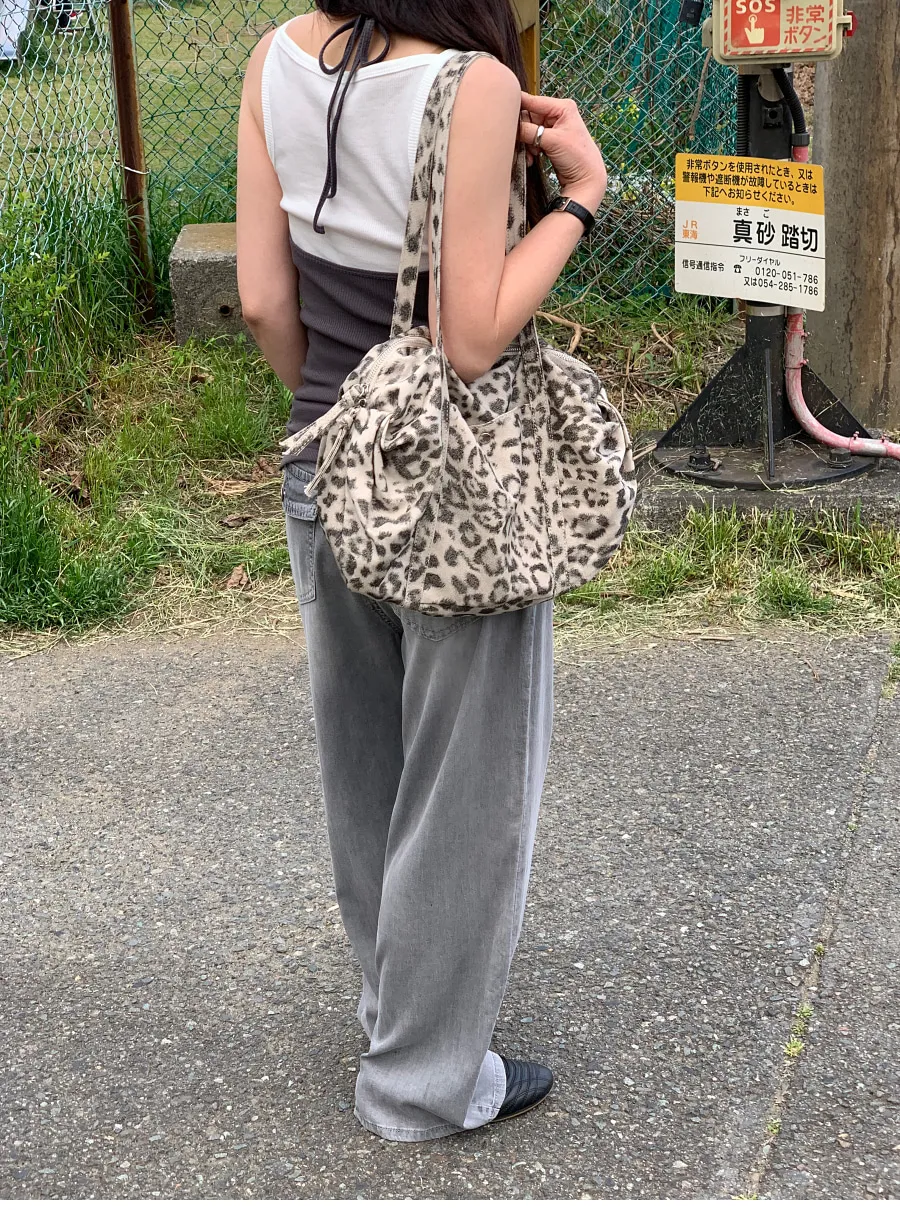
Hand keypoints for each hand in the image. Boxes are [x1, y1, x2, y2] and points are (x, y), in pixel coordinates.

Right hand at [519, 91, 606, 211]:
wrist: (586, 179)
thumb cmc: (578, 157)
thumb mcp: (552, 141)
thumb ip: (529, 131)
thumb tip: (510, 126)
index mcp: (562, 107)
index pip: (533, 101)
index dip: (518, 106)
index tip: (503, 111)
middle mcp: (557, 114)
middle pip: (529, 117)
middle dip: (525, 132)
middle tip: (526, 144)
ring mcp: (553, 128)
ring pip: (529, 130)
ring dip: (527, 143)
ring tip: (533, 154)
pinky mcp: (550, 141)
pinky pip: (532, 140)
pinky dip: (530, 149)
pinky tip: (533, 158)